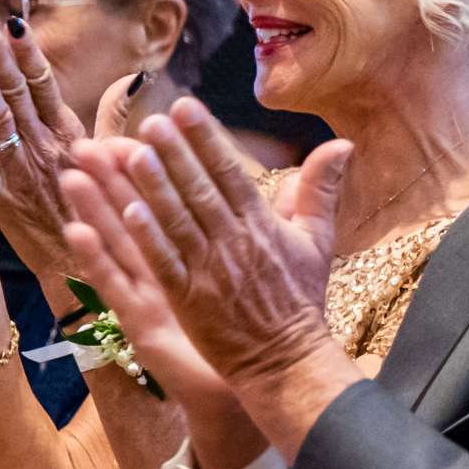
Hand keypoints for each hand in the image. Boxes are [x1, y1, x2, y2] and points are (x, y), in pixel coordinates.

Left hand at [0, 23, 93, 267]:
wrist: (88, 266)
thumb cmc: (104, 211)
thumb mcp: (115, 157)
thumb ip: (115, 115)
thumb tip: (134, 78)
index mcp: (70, 134)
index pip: (46, 83)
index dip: (29, 52)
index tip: (16, 23)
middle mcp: (45, 147)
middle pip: (20, 93)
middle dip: (4, 57)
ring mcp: (23, 172)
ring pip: (0, 123)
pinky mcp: (4, 201)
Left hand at [60, 98, 344, 387]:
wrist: (287, 361)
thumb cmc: (300, 299)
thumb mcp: (316, 241)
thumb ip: (320, 189)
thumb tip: (341, 144)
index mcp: (262, 225)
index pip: (231, 172)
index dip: (206, 138)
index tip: (184, 107)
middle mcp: (235, 243)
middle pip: (200, 191)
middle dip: (175, 154)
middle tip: (150, 121)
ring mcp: (210, 272)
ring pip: (178, 222)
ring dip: (155, 188)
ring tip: (131, 154)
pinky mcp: (189, 301)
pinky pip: (166, 264)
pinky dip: (149, 239)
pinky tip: (127, 213)